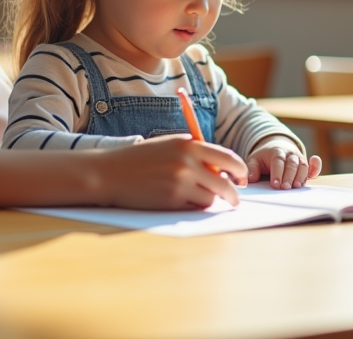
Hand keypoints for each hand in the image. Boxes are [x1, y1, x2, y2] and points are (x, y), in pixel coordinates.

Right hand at [99, 135, 247, 209]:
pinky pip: (194, 208)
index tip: (242, 178)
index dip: (240, 170)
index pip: (228, 158)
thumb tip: (220, 170)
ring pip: (210, 199)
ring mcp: (180, 183)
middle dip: (233, 194)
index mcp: (189, 145)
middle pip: (224, 183)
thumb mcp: (169, 145)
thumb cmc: (140, 158)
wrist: (110, 173)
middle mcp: (187, 163)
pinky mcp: (171, 201)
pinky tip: (183, 201)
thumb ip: (195, 153)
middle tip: (235, 199)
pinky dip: (194, 207)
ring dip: (210, 201)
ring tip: (199, 196)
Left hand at [247, 138, 321, 188]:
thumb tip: (250, 179)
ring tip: (296, 186)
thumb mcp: (255, 159)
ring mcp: (299, 159)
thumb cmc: (265, 157)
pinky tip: (314, 172)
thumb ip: (252, 168)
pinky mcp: (306, 165)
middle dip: (289, 176)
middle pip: (292, 164)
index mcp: (277, 152)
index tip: (275, 184)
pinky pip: (313, 166)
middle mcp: (290, 154)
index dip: (277, 173)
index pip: (278, 162)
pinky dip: (316, 168)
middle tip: (285, 188)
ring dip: (300, 176)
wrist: (277, 146)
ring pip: (302, 166)